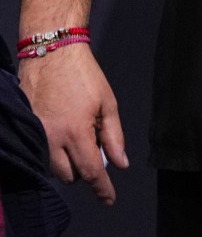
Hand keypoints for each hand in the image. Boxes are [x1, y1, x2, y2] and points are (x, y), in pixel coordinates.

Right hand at [21, 44, 126, 202]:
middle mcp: (52, 140)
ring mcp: (35, 136)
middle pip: (68, 176)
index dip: (102, 189)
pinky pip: (38, 154)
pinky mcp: (26, 130)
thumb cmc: (83, 76)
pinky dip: (52, 153)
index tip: (109, 199)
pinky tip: (61, 136)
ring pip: (52, 168)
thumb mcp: (108, 103)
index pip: (91, 172)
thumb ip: (114, 137)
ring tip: (77, 137)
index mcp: (76, 133)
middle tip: (93, 148)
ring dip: (66, 163)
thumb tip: (120, 163)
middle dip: (83, 170)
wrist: (51, 55)